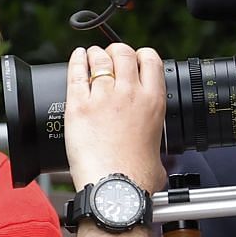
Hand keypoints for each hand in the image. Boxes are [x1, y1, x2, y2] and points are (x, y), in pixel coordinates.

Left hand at [61, 44, 167, 191]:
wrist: (115, 186)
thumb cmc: (136, 175)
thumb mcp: (159, 151)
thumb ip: (155, 144)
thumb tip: (156, 159)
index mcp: (153, 101)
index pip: (151, 60)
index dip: (140, 54)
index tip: (133, 59)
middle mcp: (130, 94)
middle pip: (123, 53)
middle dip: (116, 50)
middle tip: (109, 55)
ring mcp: (103, 97)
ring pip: (99, 59)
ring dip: (95, 54)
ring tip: (90, 55)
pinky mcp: (78, 106)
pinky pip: (77, 74)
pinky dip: (76, 61)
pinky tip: (76, 57)